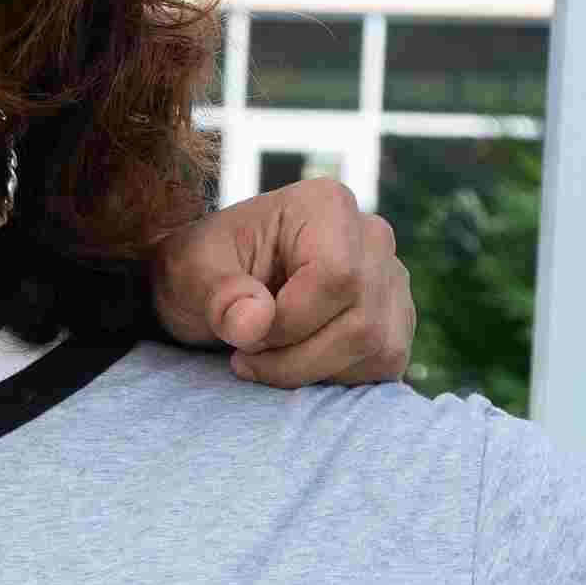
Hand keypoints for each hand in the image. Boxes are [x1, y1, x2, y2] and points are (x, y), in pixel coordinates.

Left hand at [152, 175, 407, 385]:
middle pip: (361, 323)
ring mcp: (391, 279)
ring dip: (310, 373)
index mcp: (326, 206)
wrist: (211, 283)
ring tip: (264, 358)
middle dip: (294, 358)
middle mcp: (372, 237)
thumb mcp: (189, 273)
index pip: (337, 278)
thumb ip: (218, 295)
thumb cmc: (200, 269)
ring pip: (377, 350)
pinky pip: (383, 365)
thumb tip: (254, 324)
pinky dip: (333, 378)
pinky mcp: (395, 319)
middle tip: (245, 354)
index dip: (288, 324)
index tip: (242, 335)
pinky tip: (295, 362)